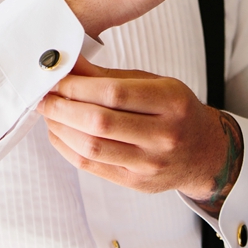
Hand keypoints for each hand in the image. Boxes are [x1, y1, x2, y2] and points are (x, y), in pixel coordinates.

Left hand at [37, 57, 244, 211]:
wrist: (205, 152)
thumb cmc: (178, 112)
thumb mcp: (155, 85)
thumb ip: (111, 77)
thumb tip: (69, 65)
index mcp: (172, 101)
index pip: (114, 93)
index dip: (77, 86)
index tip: (56, 79)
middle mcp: (164, 134)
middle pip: (100, 122)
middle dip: (62, 107)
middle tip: (43, 97)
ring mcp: (150, 163)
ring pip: (92, 147)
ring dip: (60, 128)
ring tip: (49, 114)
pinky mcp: (136, 182)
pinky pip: (91, 166)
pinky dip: (67, 148)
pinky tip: (59, 133)